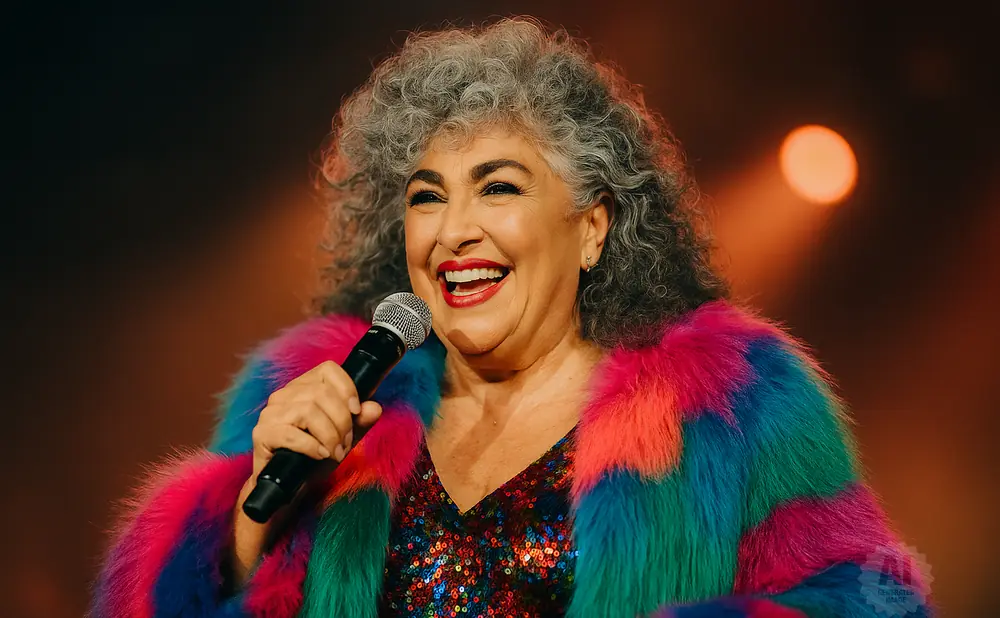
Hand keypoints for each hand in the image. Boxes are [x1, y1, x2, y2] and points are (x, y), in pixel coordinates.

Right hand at [229, 360, 382, 585]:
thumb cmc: (315, 457)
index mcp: (303, 387)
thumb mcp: (345, 438)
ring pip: (308, 411)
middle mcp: (283, 395)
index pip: (328, 369)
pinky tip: (320, 456)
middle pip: (321, 393)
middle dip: (342, 421)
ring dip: (329, 435)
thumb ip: (360, 422)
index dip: (347, 388)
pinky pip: (290, 434)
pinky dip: (312, 446)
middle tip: (345, 444)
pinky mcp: (261, 435)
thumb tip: (374, 407)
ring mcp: (269, 414)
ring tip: (334, 452)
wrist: (289, 488)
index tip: (356, 411)